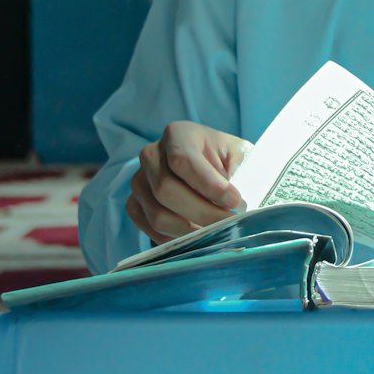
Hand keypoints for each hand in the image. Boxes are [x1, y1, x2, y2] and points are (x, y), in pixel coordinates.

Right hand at [126, 121, 250, 242]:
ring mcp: (139, 181)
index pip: (182, 160)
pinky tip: (197, 235)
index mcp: (177, 134)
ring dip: (190, 230)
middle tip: (228, 223)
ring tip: (215, 231)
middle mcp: (151, 155)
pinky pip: (149, 229)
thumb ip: (239, 172)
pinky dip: (175, 238)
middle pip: (165, 190)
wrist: (207, 165)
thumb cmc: (223, 159)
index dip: (208, 185)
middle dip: (202, 212)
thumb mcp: (238, 155)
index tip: (234, 201)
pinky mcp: (134, 204)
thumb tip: (236, 201)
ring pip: (157, 215)